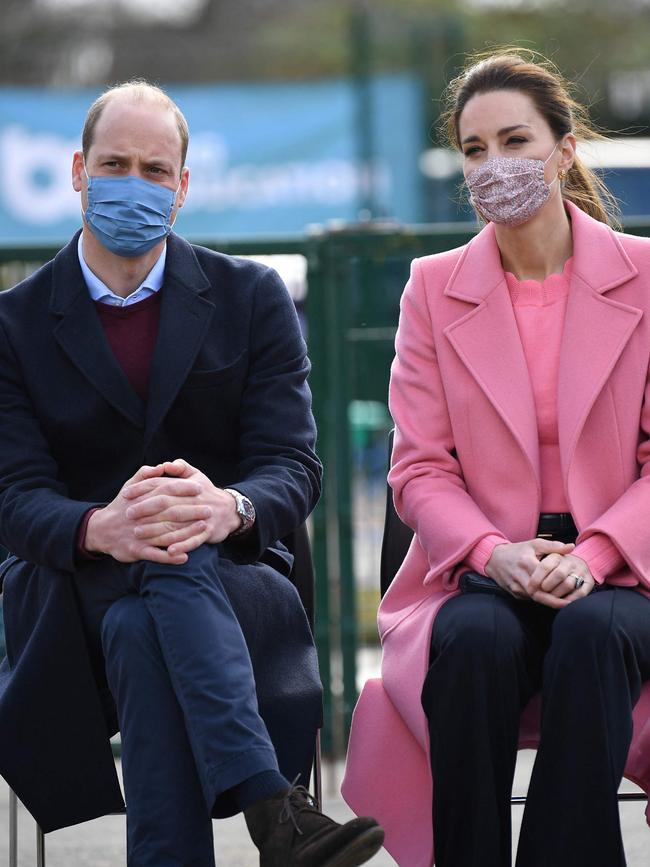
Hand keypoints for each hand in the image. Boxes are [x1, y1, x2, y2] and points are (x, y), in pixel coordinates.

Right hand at [85, 464, 196, 564]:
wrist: (101, 530)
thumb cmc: (121, 505)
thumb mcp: (129, 486)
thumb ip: (145, 474)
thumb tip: (162, 466)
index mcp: (140, 498)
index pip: (165, 490)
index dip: (183, 488)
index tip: (200, 487)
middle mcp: (140, 515)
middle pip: (169, 511)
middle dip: (191, 510)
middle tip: (209, 509)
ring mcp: (138, 534)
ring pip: (165, 533)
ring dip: (186, 532)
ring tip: (204, 528)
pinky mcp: (135, 550)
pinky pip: (155, 555)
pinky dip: (170, 557)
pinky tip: (185, 557)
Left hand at [121, 458, 240, 555]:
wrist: (230, 510)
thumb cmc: (207, 492)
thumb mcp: (196, 475)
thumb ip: (180, 467)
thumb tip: (165, 464)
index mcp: (188, 486)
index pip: (161, 485)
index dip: (143, 488)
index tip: (125, 494)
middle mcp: (194, 501)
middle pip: (166, 504)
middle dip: (146, 508)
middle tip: (128, 514)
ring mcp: (201, 517)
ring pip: (176, 524)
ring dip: (156, 530)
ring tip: (138, 534)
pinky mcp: (208, 532)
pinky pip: (194, 541)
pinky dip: (182, 546)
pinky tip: (168, 552)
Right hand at [484, 538, 575, 599]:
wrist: (494, 558)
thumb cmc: (517, 551)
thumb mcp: (534, 544)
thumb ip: (553, 546)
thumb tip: (571, 547)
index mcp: (526, 562)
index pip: (544, 578)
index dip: (557, 587)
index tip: (570, 590)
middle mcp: (520, 576)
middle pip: (540, 594)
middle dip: (555, 601)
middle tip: (569, 604)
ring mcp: (516, 587)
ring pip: (535, 598)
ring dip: (549, 602)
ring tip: (564, 603)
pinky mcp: (514, 593)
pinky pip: (530, 599)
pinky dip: (541, 599)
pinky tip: (551, 599)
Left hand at [529, 553, 594, 608]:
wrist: (575, 563)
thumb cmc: (553, 564)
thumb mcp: (542, 558)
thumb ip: (534, 566)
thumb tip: (531, 578)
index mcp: (557, 556)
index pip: (545, 566)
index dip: (536, 578)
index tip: (530, 588)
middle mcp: (570, 562)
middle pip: (558, 575)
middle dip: (547, 587)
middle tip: (540, 593)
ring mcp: (581, 572)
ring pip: (568, 584)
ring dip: (557, 594)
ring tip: (549, 597)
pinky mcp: (589, 582)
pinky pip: (580, 593)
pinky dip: (569, 600)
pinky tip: (560, 603)